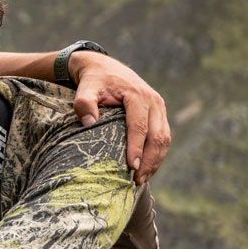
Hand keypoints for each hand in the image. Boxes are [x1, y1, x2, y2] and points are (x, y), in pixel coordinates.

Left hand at [68, 51, 169, 184]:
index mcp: (137, 95)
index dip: (136, 148)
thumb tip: (89, 123)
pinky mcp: (159, 113)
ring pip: (164, 138)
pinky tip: (147, 169)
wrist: (105, 68)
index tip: (131, 166)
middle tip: (137, 180)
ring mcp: (159, 107)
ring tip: (142, 179)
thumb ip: (83, 103)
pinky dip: (157, 154)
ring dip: (156, 160)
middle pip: (157, 135)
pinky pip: (163, 136)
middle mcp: (153, 100)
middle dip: (149, 160)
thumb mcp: (85, 88)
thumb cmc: (94, 81)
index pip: (139, 126)